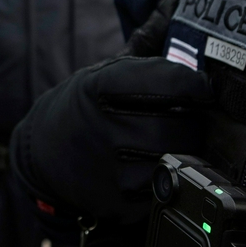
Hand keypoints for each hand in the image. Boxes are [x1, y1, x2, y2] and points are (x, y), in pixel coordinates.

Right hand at [11, 56, 210, 219]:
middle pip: (178, 126)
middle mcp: (103, 130)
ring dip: (185, 150)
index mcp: (99, 89)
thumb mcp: (102, 73)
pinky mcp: (118, 204)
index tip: (200, 87)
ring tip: (175, 141)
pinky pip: (165, 189)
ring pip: (176, 161)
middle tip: (191, 118)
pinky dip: (169, 176)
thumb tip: (185, 42)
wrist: (45, 153)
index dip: (194, 84)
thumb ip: (143, 58)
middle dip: (194, 121)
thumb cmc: (85, 108)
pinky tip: (157, 164)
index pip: (170, 82)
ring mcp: (110, 172)